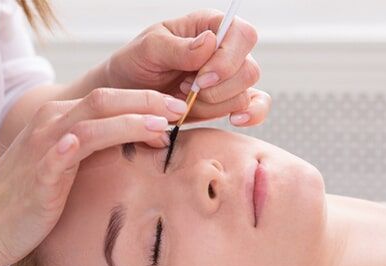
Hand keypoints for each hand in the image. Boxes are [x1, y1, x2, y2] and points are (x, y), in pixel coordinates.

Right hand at [0, 88, 186, 265]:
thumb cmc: (28, 200)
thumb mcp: (63, 167)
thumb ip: (92, 151)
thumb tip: (135, 148)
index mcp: (59, 120)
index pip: (108, 98)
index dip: (145, 99)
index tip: (177, 109)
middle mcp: (50, 124)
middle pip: (105, 99)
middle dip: (147, 101)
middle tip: (181, 110)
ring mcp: (43, 147)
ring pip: (92, 120)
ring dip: (130, 120)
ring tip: (162, 127)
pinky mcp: (38, 173)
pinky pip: (60, 152)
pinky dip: (78, 143)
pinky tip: (96, 141)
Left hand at [104, 9, 270, 127]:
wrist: (128, 96)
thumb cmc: (136, 64)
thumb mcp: (149, 49)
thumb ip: (178, 47)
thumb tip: (210, 42)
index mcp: (210, 26)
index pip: (242, 34)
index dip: (226, 60)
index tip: (200, 78)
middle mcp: (225, 50)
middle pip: (249, 69)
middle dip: (217, 89)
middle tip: (186, 90)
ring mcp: (230, 78)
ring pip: (245, 94)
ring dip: (214, 105)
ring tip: (186, 101)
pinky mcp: (229, 101)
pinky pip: (256, 106)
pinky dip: (251, 115)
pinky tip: (234, 119)